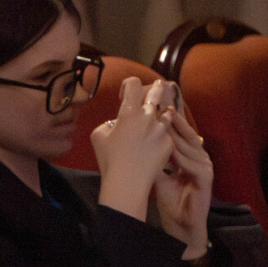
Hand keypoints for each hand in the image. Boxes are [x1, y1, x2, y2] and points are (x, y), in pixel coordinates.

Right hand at [91, 77, 175, 221]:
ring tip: (164, 113)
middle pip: (156, 92)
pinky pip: (168, 134)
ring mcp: (161, 130)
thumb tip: (116, 123)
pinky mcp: (169, 143)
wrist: (128, 182)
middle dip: (157, 87)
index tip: (126, 94)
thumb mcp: (98, 137)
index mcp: (129, 113)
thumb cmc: (109, 160)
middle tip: (159, 85)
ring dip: (164, 112)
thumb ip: (108, 124)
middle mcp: (148, 117)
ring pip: (167, 113)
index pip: (133, 84)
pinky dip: (163, 136)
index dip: (129, 85)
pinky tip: (157, 144)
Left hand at [152, 105, 213, 258]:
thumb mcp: (159, 175)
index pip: (180, 135)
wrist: (181, 224)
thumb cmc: (171, 200)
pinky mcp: (206, 179)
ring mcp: (205, 167)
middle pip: (188, 135)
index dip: (170, 122)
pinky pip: (195, 165)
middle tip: (163, 107)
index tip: (157, 108)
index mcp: (189, 156)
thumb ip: (154, 159)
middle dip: (176, 121)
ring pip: (191, 147)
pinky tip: (173, 151)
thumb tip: (138, 144)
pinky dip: (183, 158)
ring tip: (166, 122)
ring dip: (178, 135)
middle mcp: (199, 158)